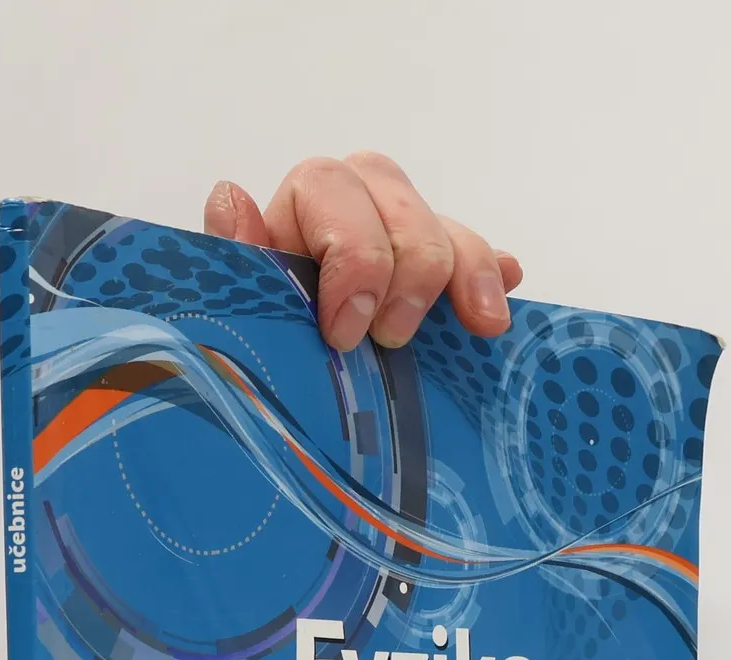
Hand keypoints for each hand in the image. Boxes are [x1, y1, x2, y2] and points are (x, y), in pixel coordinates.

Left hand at [203, 153, 523, 353]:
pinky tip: (499, 305)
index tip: (346, 332)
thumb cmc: (255, 353)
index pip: (329, 188)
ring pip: (445, 228)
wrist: (280, 399)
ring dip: (466, 272)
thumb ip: (233, 260)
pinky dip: (492, 278)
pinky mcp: (439, 278)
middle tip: (395, 340)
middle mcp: (353, 212)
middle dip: (409, 270)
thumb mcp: (233, 310)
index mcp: (297, 214)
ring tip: (479, 326)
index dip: (351, 256)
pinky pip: (477, 259)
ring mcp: (401, 243)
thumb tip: (230, 198)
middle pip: (399, 201)